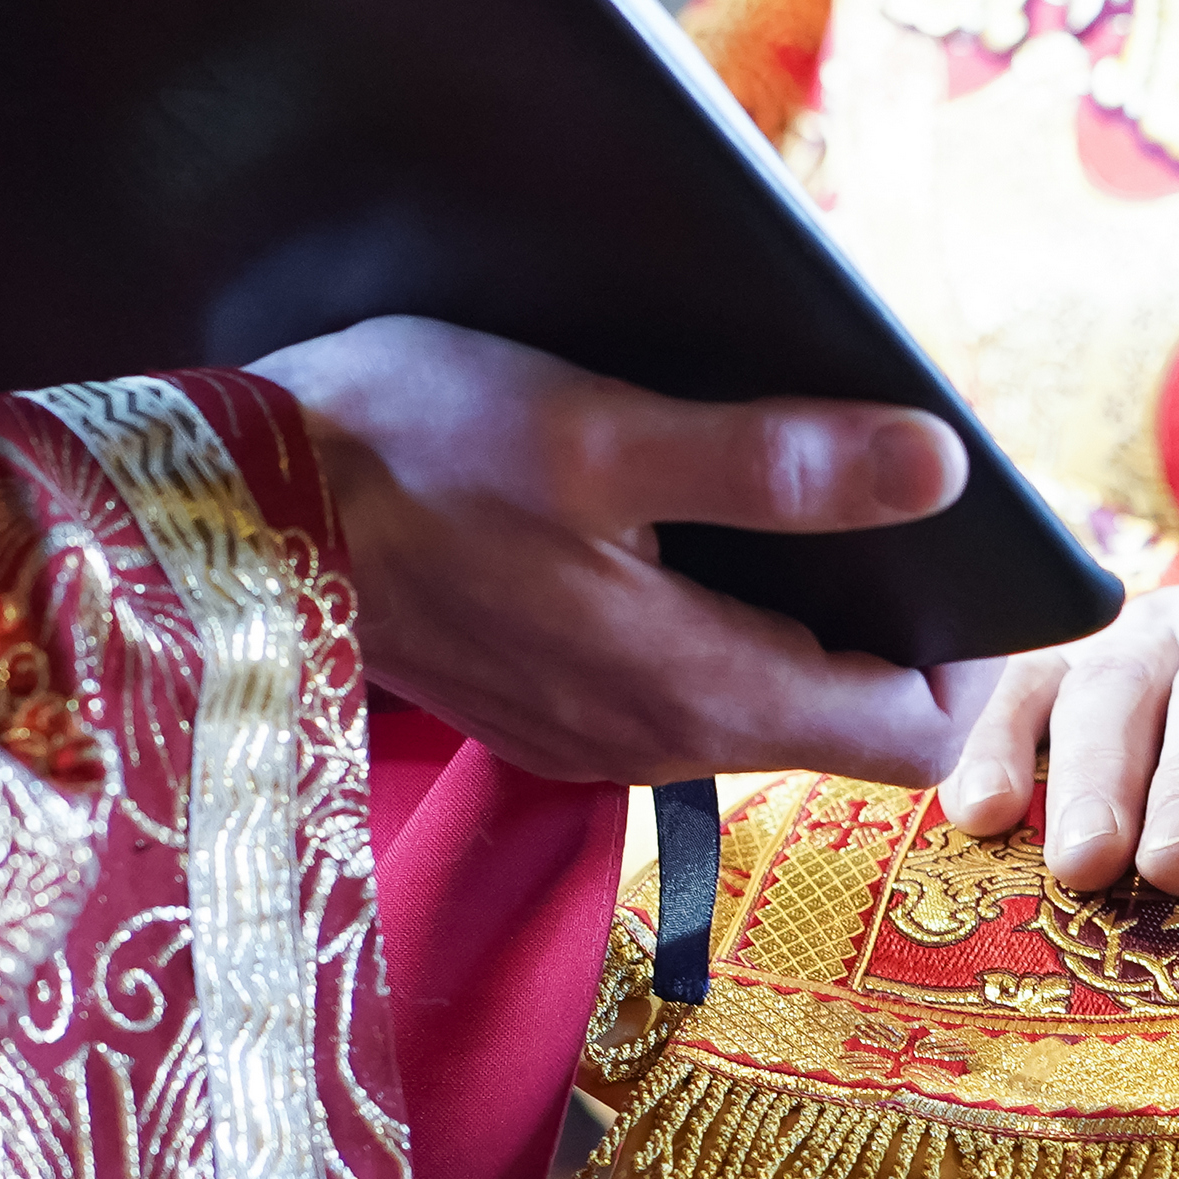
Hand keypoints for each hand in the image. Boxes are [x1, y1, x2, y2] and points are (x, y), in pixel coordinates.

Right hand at [249, 317, 992, 787]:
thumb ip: (775, 465)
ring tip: (796, 507)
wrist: (212, 512)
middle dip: (893, 634)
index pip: (911, 740)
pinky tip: (682, 535)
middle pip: (844, 727)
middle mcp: (658, 747)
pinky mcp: (541, 713)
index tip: (962, 565)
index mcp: (699, 694)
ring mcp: (594, 742)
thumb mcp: (599, 431)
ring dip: (801, 622)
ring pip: (760, 705)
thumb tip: (940, 470)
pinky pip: (675, 689)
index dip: (966, 662)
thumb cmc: (396, 451)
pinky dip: (716, 625)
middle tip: (893, 517)